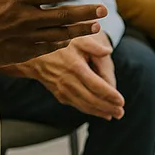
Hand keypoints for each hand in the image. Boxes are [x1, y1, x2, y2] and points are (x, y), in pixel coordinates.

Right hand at [0, 0, 108, 67]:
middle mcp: (27, 19)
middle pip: (63, 15)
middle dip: (86, 12)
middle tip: (104, 10)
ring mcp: (27, 37)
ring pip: (61, 34)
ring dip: (81, 30)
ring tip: (97, 26)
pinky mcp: (25, 52)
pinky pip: (50, 47)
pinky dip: (63, 42)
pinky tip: (72, 38)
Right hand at [8, 33, 124, 119]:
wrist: (33, 57)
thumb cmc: (57, 45)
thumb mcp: (75, 39)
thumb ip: (94, 46)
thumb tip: (109, 51)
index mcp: (76, 68)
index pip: (97, 86)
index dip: (110, 95)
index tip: (121, 100)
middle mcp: (69, 82)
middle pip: (92, 100)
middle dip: (108, 107)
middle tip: (121, 112)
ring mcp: (63, 90)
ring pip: (84, 105)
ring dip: (100, 112)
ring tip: (114, 114)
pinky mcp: (59, 95)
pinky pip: (77, 105)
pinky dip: (89, 110)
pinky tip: (99, 112)